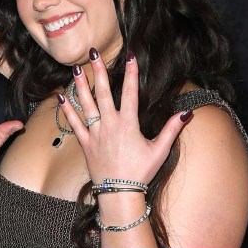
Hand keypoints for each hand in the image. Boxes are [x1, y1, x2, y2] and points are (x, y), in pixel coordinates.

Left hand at [59, 50, 191, 185]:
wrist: (120, 193)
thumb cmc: (141, 172)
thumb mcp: (160, 151)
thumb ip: (171, 129)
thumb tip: (186, 112)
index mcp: (128, 124)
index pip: (130, 93)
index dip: (131, 73)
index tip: (131, 57)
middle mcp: (109, 125)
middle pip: (102, 92)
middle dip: (99, 71)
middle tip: (93, 53)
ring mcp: (95, 133)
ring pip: (86, 104)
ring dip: (80, 85)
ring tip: (76, 69)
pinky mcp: (85, 143)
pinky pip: (74, 123)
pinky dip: (67, 110)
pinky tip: (61, 97)